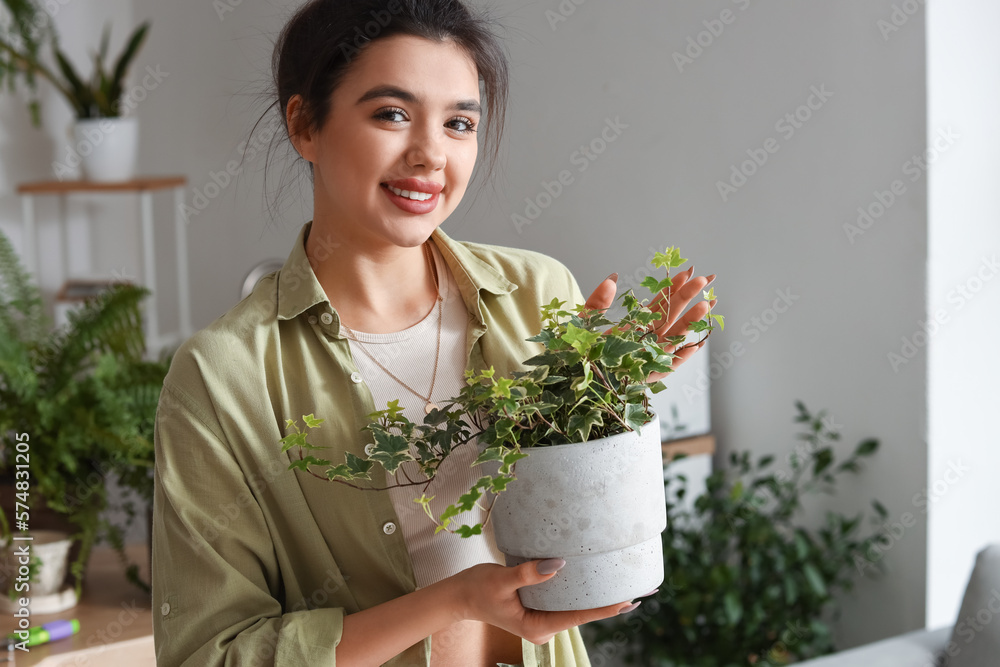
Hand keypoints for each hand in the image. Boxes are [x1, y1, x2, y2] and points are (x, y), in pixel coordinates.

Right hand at [447, 560, 635, 644]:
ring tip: (626, 582)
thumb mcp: (501, 579)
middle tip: (642, 590)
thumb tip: (558, 564)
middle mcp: (544, 626)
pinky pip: (565, 599)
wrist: (459, 595)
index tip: (629, 601)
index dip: (605, 608)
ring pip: (575, 606)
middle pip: (582, 613)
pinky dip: (581, 589)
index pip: (578, 617)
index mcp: (538, 627)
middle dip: (610, 602)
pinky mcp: (540, 607)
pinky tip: (596, 578)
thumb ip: (529, 573)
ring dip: (597, 595)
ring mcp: (543, 618)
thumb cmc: (477, 589)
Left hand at [583, 269, 716, 379]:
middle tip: (706, 278)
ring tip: (706, 304)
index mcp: (634, 326)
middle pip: (671, 317)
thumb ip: (598, 301)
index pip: (659, 304)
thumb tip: (612, 276)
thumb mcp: (584, 322)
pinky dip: (679, 358)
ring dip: (690, 323)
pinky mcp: (644, 378)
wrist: (568, 377)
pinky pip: (666, 368)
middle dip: (688, 298)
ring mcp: (646, 358)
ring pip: (673, 339)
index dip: (673, 289)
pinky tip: (694, 345)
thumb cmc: (576, 351)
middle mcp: (644, 340)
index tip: (688, 272)